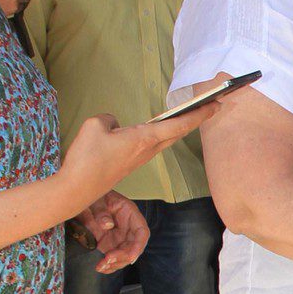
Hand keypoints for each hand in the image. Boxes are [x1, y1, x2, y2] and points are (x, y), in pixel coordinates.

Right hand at [57, 105, 218, 216]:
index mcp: (144, 139)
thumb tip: (116, 126)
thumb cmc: (86, 158)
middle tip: (211, 106)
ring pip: (165, 139)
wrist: (77, 189)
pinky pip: (151, 145)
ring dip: (178, 127)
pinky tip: (159, 129)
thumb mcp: (95, 125)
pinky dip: (162, 134)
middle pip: (177, 132)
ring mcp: (140, 159)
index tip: (216, 105)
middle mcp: (147, 150)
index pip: (178, 125)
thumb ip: (110, 119)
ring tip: (188, 113)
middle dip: (195, 119)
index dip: (199, 114)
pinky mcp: (131, 164)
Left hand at [71, 191, 149, 272]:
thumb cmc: (93, 196)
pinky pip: (113, 257)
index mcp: (130, 214)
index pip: (142, 232)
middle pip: (133, 247)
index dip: (139, 246)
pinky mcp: (109, 244)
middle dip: (123, 257)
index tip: (131, 256)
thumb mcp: (96, 199)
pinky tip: (101, 268)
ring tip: (101, 266)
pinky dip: (108, 265)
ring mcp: (119, 237)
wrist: (80, 199)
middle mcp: (128, 228)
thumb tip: (108, 225)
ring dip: (115, 263)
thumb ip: (101, 211)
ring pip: (124, 255)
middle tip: (107, 260)